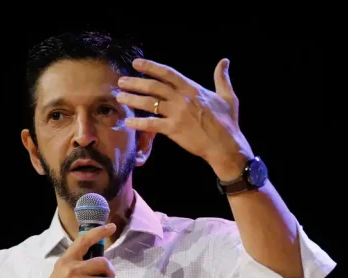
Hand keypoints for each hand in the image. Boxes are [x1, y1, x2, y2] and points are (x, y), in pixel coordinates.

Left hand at [116, 58, 253, 179]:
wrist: (226, 144)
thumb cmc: (227, 122)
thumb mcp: (228, 96)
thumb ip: (222, 78)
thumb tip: (224, 61)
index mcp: (192, 88)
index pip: (167, 73)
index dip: (150, 67)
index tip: (136, 64)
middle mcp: (183, 98)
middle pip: (153, 86)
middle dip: (135, 82)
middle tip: (121, 81)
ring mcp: (177, 113)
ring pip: (149, 103)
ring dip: (132, 99)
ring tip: (119, 98)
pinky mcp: (174, 129)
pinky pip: (152, 124)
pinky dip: (138, 123)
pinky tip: (128, 122)